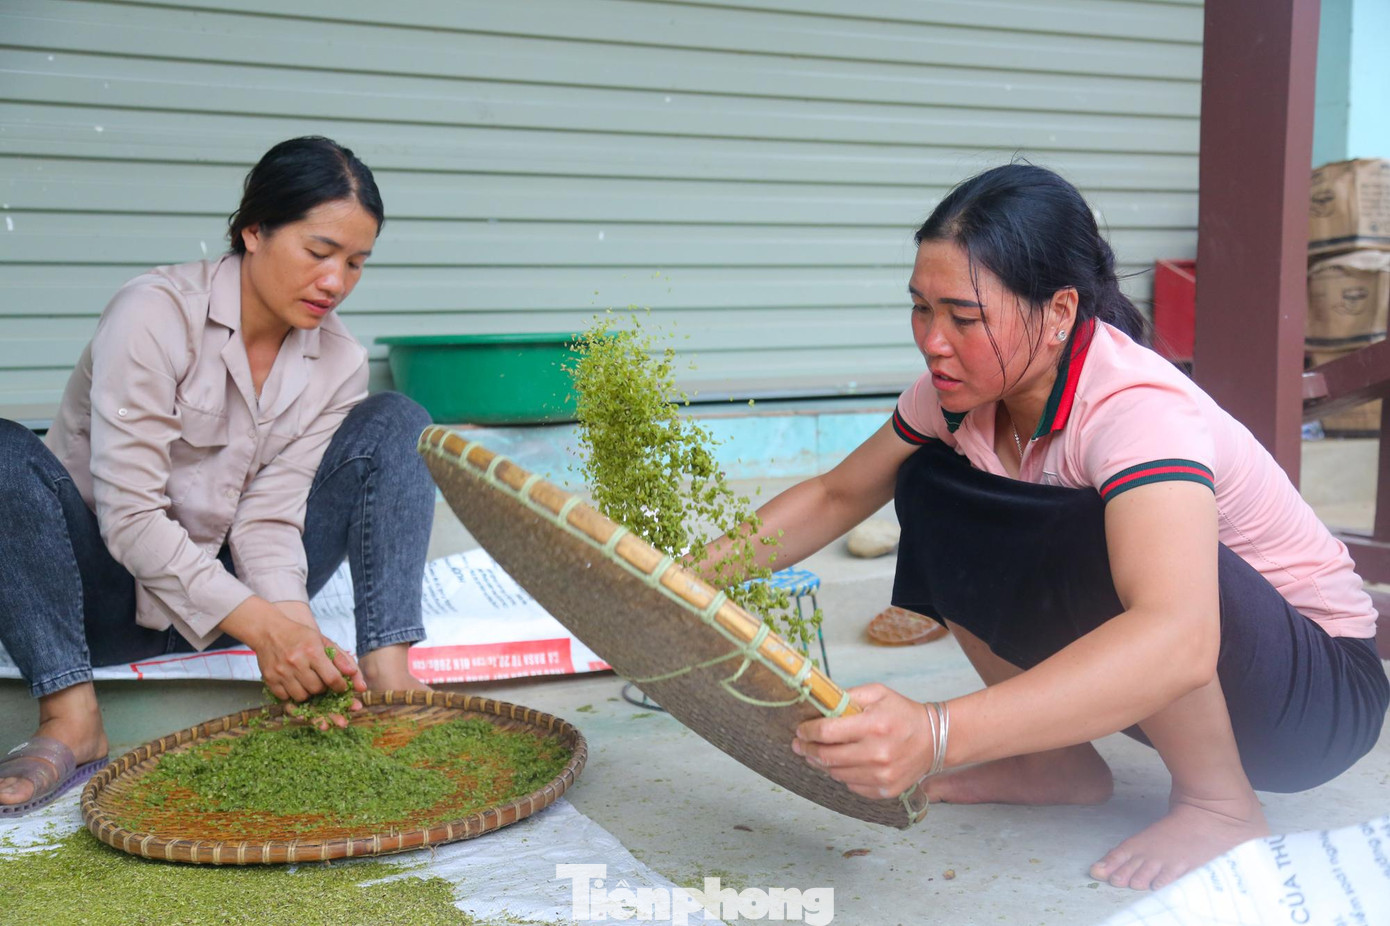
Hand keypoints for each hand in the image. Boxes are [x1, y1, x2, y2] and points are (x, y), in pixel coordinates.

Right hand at [221, 597, 363, 704]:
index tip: (341, 687)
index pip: (332, 678)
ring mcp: (281, 672)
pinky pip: (285, 698)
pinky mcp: (269, 679)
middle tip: (322, 681)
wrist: (268, 630)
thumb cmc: (300, 635)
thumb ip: (341, 658)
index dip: (340, 686)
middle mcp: (296, 662)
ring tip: (308, 683)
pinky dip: (292, 695)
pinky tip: (294, 684)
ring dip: (308, 693)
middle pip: (317, 689)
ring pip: (302, 696)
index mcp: (312, 651)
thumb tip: (353, 673)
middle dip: (324, 689)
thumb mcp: (323, 641)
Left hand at [792, 683, 937, 798]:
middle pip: (827, 757)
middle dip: (807, 749)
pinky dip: (841, 775)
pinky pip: (851, 785)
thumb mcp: (877, 693)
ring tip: (814, 754)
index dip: (808, 732)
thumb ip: (847, 696)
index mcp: (873, 726)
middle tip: (799, 744)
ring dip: (821, 764)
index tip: (800, 730)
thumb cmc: (902, 713)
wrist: (934, 739)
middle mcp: (877, 753)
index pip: (827, 732)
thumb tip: (818, 704)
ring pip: (836, 774)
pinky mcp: (885, 790)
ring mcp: (881, 775)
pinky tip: (838, 765)